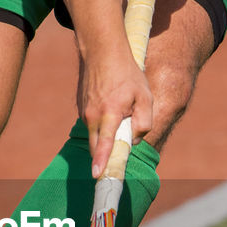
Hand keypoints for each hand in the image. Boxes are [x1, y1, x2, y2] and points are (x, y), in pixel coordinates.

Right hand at [79, 52, 152, 177]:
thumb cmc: (127, 74)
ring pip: (95, 136)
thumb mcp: (145, 96)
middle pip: (96, 147)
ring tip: (120, 116)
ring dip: (106, 138)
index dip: (101, 161)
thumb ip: (144, 122)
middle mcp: (93, 115)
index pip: (105, 144)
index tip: (97, 175)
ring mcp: (84, 112)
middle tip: (114, 162)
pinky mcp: (81, 108)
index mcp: (110, 113)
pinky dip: (101, 126)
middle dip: (104, 158)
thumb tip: (135, 140)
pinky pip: (92, 125)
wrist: (102, 51)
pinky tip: (111, 108)